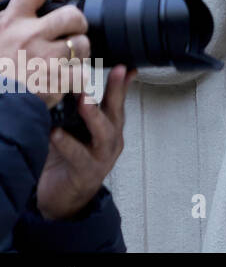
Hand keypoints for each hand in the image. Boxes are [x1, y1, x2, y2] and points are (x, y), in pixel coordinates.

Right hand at [0, 0, 89, 107]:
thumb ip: (7, 22)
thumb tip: (20, 6)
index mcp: (10, 23)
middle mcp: (28, 36)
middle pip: (73, 16)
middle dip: (78, 25)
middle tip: (72, 34)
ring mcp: (45, 57)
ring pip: (83, 44)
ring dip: (80, 53)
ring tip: (66, 61)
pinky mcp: (57, 79)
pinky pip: (83, 72)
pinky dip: (78, 79)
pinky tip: (65, 81)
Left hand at [35, 65, 134, 219]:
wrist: (64, 200)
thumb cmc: (69, 162)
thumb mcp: (76, 131)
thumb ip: (77, 111)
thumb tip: (70, 82)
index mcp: (110, 130)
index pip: (118, 102)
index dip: (123, 84)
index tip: (127, 66)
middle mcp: (110, 142)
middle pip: (116, 113)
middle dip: (117, 91)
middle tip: (117, 71)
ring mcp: (101, 158)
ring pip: (104, 134)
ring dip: (94, 116)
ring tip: (84, 100)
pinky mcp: (86, 173)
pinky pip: (78, 156)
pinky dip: (68, 144)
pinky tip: (56, 133)